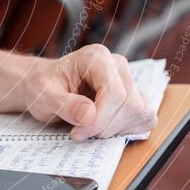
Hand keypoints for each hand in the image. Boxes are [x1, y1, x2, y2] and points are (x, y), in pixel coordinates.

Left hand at [23, 45, 156, 139]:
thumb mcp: (44, 95)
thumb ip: (65, 104)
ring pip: (141, 112)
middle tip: (80, 131)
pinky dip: (128, 129)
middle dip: (105, 127)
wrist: (44, 85)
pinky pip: (145, 118)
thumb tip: (89, 115)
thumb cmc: (43, 86)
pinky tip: (105, 128)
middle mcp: (116, 65)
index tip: (77, 132)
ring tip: (91, 128)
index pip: (115, 93)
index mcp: (96, 58)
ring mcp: (128, 80)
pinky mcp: (134, 96)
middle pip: (130, 104)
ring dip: (116, 129)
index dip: (99, 119)